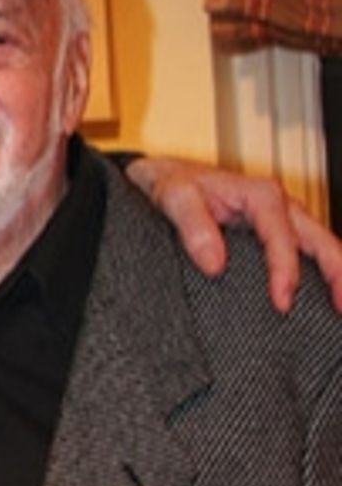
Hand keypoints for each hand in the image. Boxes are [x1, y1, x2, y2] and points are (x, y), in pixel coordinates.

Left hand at [125, 157, 341, 313]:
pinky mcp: (277, 233)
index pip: (283, 237)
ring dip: (336, 276)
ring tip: (340, 310)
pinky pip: (307, 253)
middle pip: (321, 241)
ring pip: (321, 247)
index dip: (286, 271)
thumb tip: (215, 263)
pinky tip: (322, 300)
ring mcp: (282, 220)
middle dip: (339, 274)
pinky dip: (320, 274)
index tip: (282, 303)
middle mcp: (279, 206)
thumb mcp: (174, 196)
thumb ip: (193, 226)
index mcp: (260, 195)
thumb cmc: (171, 182)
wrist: (162, 175)